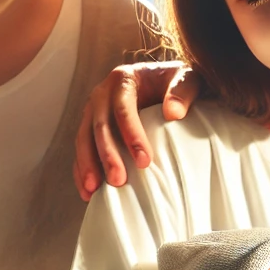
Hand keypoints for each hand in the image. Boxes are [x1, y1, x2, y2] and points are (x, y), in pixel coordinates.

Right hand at [73, 61, 201, 198]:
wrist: (166, 81)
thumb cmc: (178, 82)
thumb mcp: (188, 78)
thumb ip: (183, 91)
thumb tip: (173, 113)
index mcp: (123, 79)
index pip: (123, 109)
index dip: (132, 135)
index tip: (144, 161)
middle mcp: (102, 93)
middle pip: (100, 126)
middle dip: (107, 155)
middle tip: (118, 181)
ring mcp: (93, 111)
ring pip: (84, 138)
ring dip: (88, 165)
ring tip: (94, 190)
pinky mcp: (90, 127)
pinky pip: (81, 150)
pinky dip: (81, 170)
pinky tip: (87, 191)